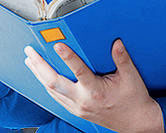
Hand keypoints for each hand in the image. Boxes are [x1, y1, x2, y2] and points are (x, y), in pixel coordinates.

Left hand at [23, 40, 163, 132]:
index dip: (67, 57)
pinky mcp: (75, 110)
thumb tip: (116, 42)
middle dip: (39, 65)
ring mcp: (77, 107)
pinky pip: (56, 97)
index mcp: (96, 91)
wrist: (136, 123)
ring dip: (38, 74)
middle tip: (30, 51)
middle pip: (54, 82)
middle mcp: (83, 100)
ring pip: (51, 90)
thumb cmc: (134, 100)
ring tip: (30, 60)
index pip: (78, 71)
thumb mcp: (132, 78)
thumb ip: (122, 59)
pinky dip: (46, 85)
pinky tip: (41, 76)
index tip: (57, 44)